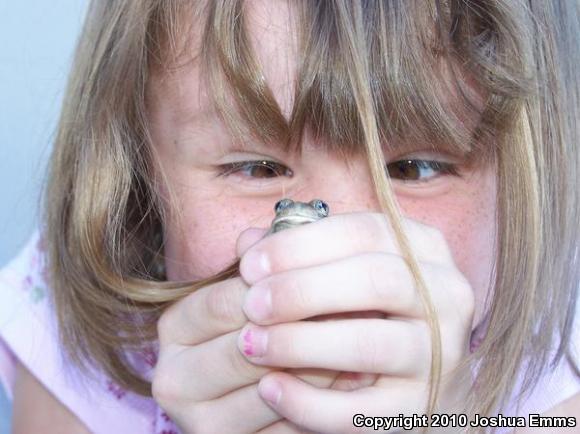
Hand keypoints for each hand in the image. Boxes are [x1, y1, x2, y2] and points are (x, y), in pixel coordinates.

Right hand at [151, 229, 368, 433]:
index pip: (224, 301)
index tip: (330, 273)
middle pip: (244, 347)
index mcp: (175, 327)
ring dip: (322, 364)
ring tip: (365, 341)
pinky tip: (355, 379)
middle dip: (303, 328)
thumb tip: (259, 236)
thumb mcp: (253, 291)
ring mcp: (199, 420)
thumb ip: (259, 264)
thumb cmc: (260, 326)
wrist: (251, 393)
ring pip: (269, 388)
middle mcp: (174, 377)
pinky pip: (284, 425)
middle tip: (360, 308)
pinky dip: (323, 402)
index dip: (281, 289)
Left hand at [237, 212, 474, 432]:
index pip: (366, 231)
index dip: (302, 244)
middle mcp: (447, 298)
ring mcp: (441, 357)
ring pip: (371, 344)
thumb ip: (302, 254)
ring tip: (250, 344)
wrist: (419, 380)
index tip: (250, 263)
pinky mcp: (420, 410)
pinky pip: (362, 410)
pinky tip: (270, 388)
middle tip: (249, 304)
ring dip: (300, 342)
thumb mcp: (346, 273)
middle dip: (302, 289)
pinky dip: (310, 402)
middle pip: (375, 279)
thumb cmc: (371, 312)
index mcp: (426, 251)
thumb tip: (247, 242)